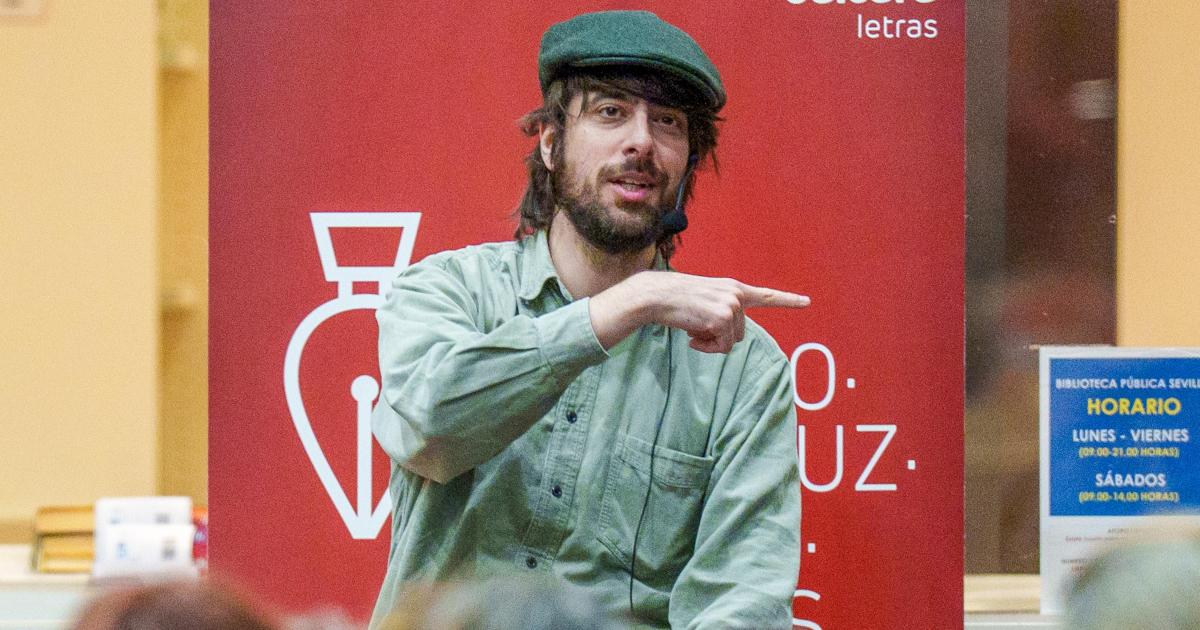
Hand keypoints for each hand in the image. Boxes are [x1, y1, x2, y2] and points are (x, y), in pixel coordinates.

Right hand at [589, 271, 809, 352]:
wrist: (656, 296)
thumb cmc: (676, 301)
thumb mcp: (706, 300)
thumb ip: (722, 311)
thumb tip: (727, 336)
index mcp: (734, 288)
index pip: (766, 295)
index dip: (788, 301)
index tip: (807, 302)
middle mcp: (736, 295)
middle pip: (740, 333)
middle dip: (719, 337)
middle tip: (698, 328)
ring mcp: (731, 306)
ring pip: (730, 342)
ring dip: (711, 343)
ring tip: (693, 330)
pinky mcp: (721, 319)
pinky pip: (720, 347)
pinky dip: (705, 348)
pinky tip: (691, 337)